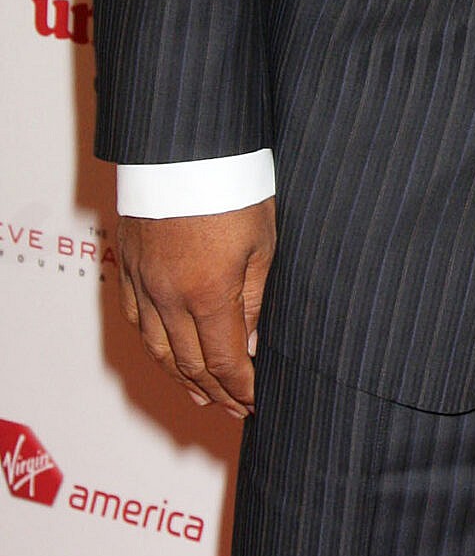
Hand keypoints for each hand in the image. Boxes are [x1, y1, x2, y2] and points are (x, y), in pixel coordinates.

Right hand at [116, 200, 275, 418]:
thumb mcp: (262, 243)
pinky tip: (168, 356)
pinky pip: (138, 320)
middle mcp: (170, 297)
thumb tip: (251, 346)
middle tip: (237, 409)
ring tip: (205, 395)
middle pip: (190, 364)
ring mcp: (144, 283)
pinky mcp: (130, 266)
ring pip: (159, 349)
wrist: (186, 146)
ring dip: (183, 378)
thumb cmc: (235, 186)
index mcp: (208, 294)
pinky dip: (155, 347)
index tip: (257, 402)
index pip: (225, 362)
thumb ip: (254, 300)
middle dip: (218, 392)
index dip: (243, 389)